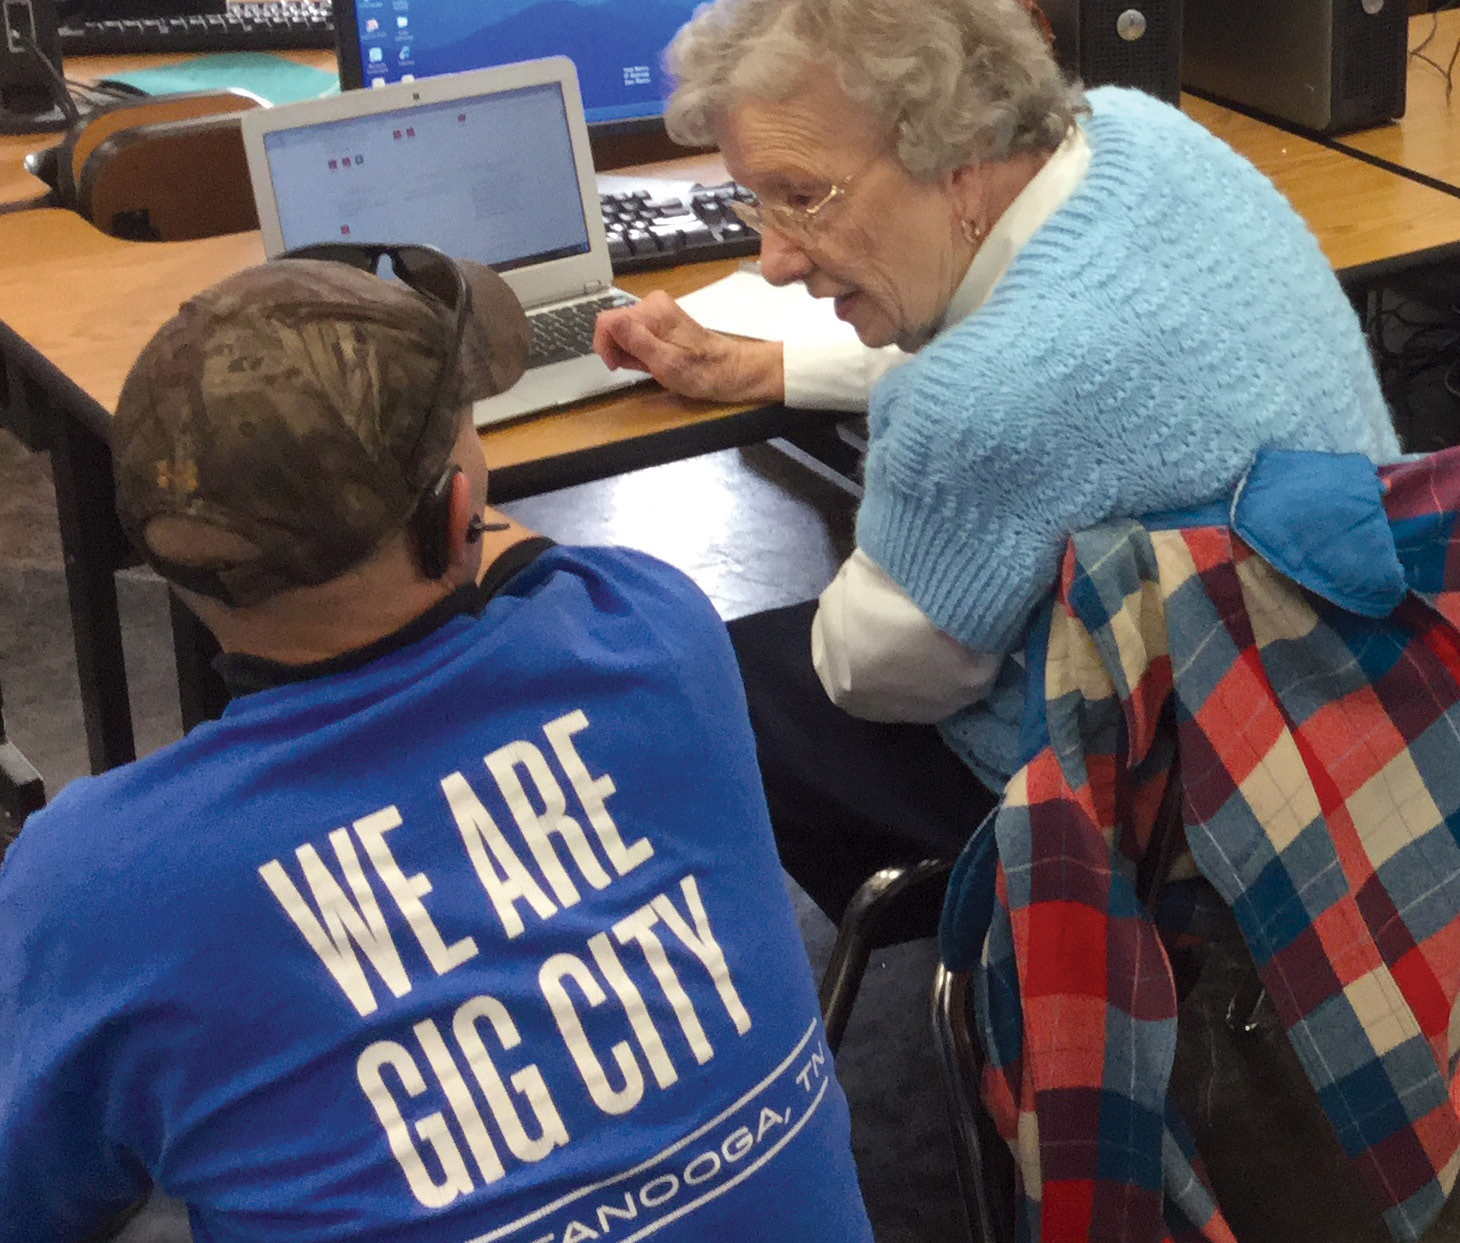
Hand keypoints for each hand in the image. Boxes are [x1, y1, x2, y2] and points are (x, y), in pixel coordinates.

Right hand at [594, 291, 784, 403]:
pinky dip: (638, 351)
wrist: (728, 370)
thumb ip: (636, 341)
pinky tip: (653, 361)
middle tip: (641, 369)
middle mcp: (652, 304)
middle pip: (614, 325)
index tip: (615, 366)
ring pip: (622, 331)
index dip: (604, 346)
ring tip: (650, 366)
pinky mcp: (659, 320)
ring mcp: (656, 311)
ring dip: (629, 352)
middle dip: (619, 350)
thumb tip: (609, 322)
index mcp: (652, 311)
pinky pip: (634, 334)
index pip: (606, 320)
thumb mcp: (665, 363)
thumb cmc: (700, 372)